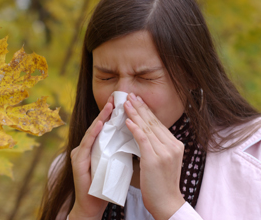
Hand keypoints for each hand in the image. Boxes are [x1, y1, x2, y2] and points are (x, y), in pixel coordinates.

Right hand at [69, 96, 113, 219]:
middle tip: (116, 97)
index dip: (113, 115)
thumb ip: (118, 148)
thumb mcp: (114, 162)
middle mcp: (85, 147)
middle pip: (98, 126)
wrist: (93, 204)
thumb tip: (135, 135)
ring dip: (101, 118)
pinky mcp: (78, 161)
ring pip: (92, 132)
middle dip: (107, 111)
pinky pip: (87, 145)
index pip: (106, 128)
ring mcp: (80, 153)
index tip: (123, 102)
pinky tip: (100, 124)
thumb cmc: (105, 184)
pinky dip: (93, 134)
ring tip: (110, 106)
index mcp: (95, 147)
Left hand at [124, 93, 184, 219]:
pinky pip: (143, 139)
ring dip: (135, 114)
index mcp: (175, 145)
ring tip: (125, 103)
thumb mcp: (163, 162)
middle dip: (140, 108)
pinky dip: (135, 128)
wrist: (167, 204)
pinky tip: (128, 120)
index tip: (138, 101)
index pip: (158, 124)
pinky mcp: (155, 159)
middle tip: (130, 95)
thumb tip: (143, 135)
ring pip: (147, 128)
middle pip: (153, 122)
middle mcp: (172, 146)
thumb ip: (157, 148)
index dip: (147, 111)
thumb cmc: (161, 185)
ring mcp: (165, 152)